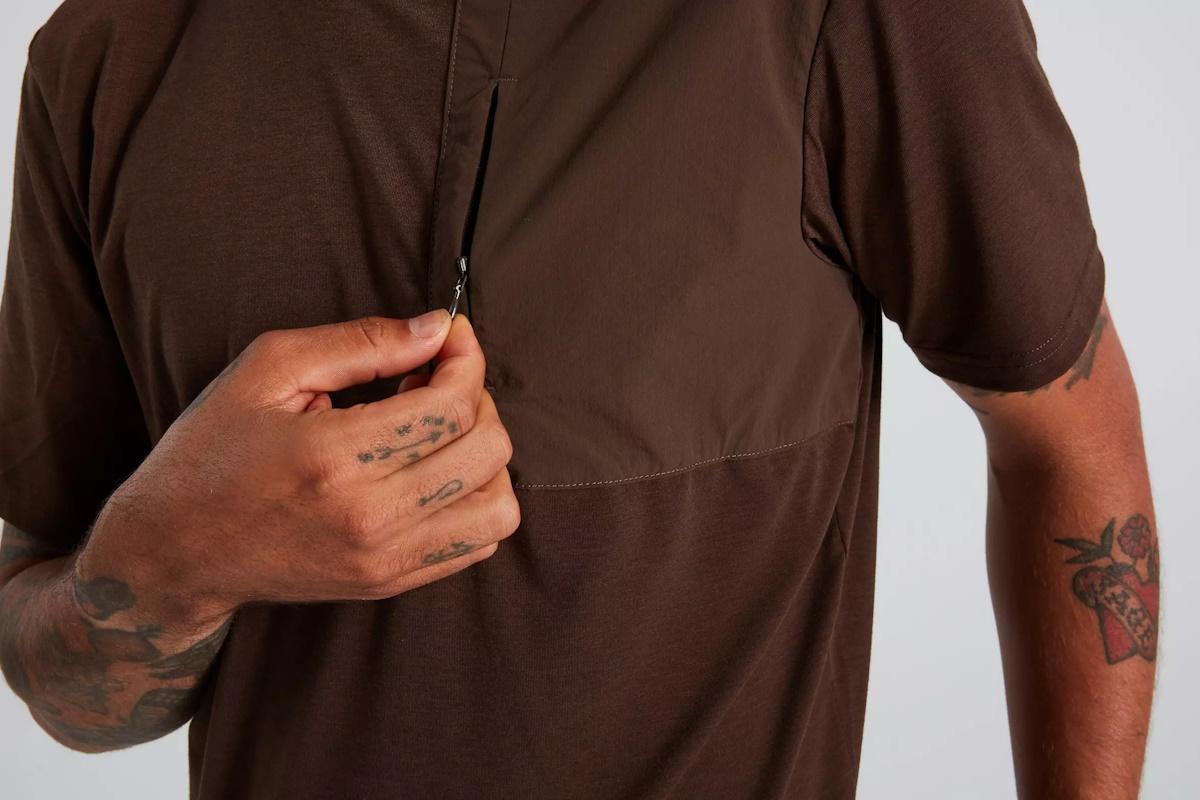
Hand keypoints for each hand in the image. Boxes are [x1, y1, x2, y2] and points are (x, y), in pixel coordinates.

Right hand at [74, 312, 518, 630]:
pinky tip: (433, 471)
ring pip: (499, 505)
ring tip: (437, 433)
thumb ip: (362, 341)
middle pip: (489, 450)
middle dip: (478, 400)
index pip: (452, 405)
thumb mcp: (269, 369)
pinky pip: (479, 542)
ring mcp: (385, 560)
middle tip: (435, 382)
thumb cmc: (215, 449)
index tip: (450, 337)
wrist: (174, 551)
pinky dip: (476, 498)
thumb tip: (439, 327)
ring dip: (486, 456)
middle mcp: (370, 518)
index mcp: (333, 457)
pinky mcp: (391, 583)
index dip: (466, 358)